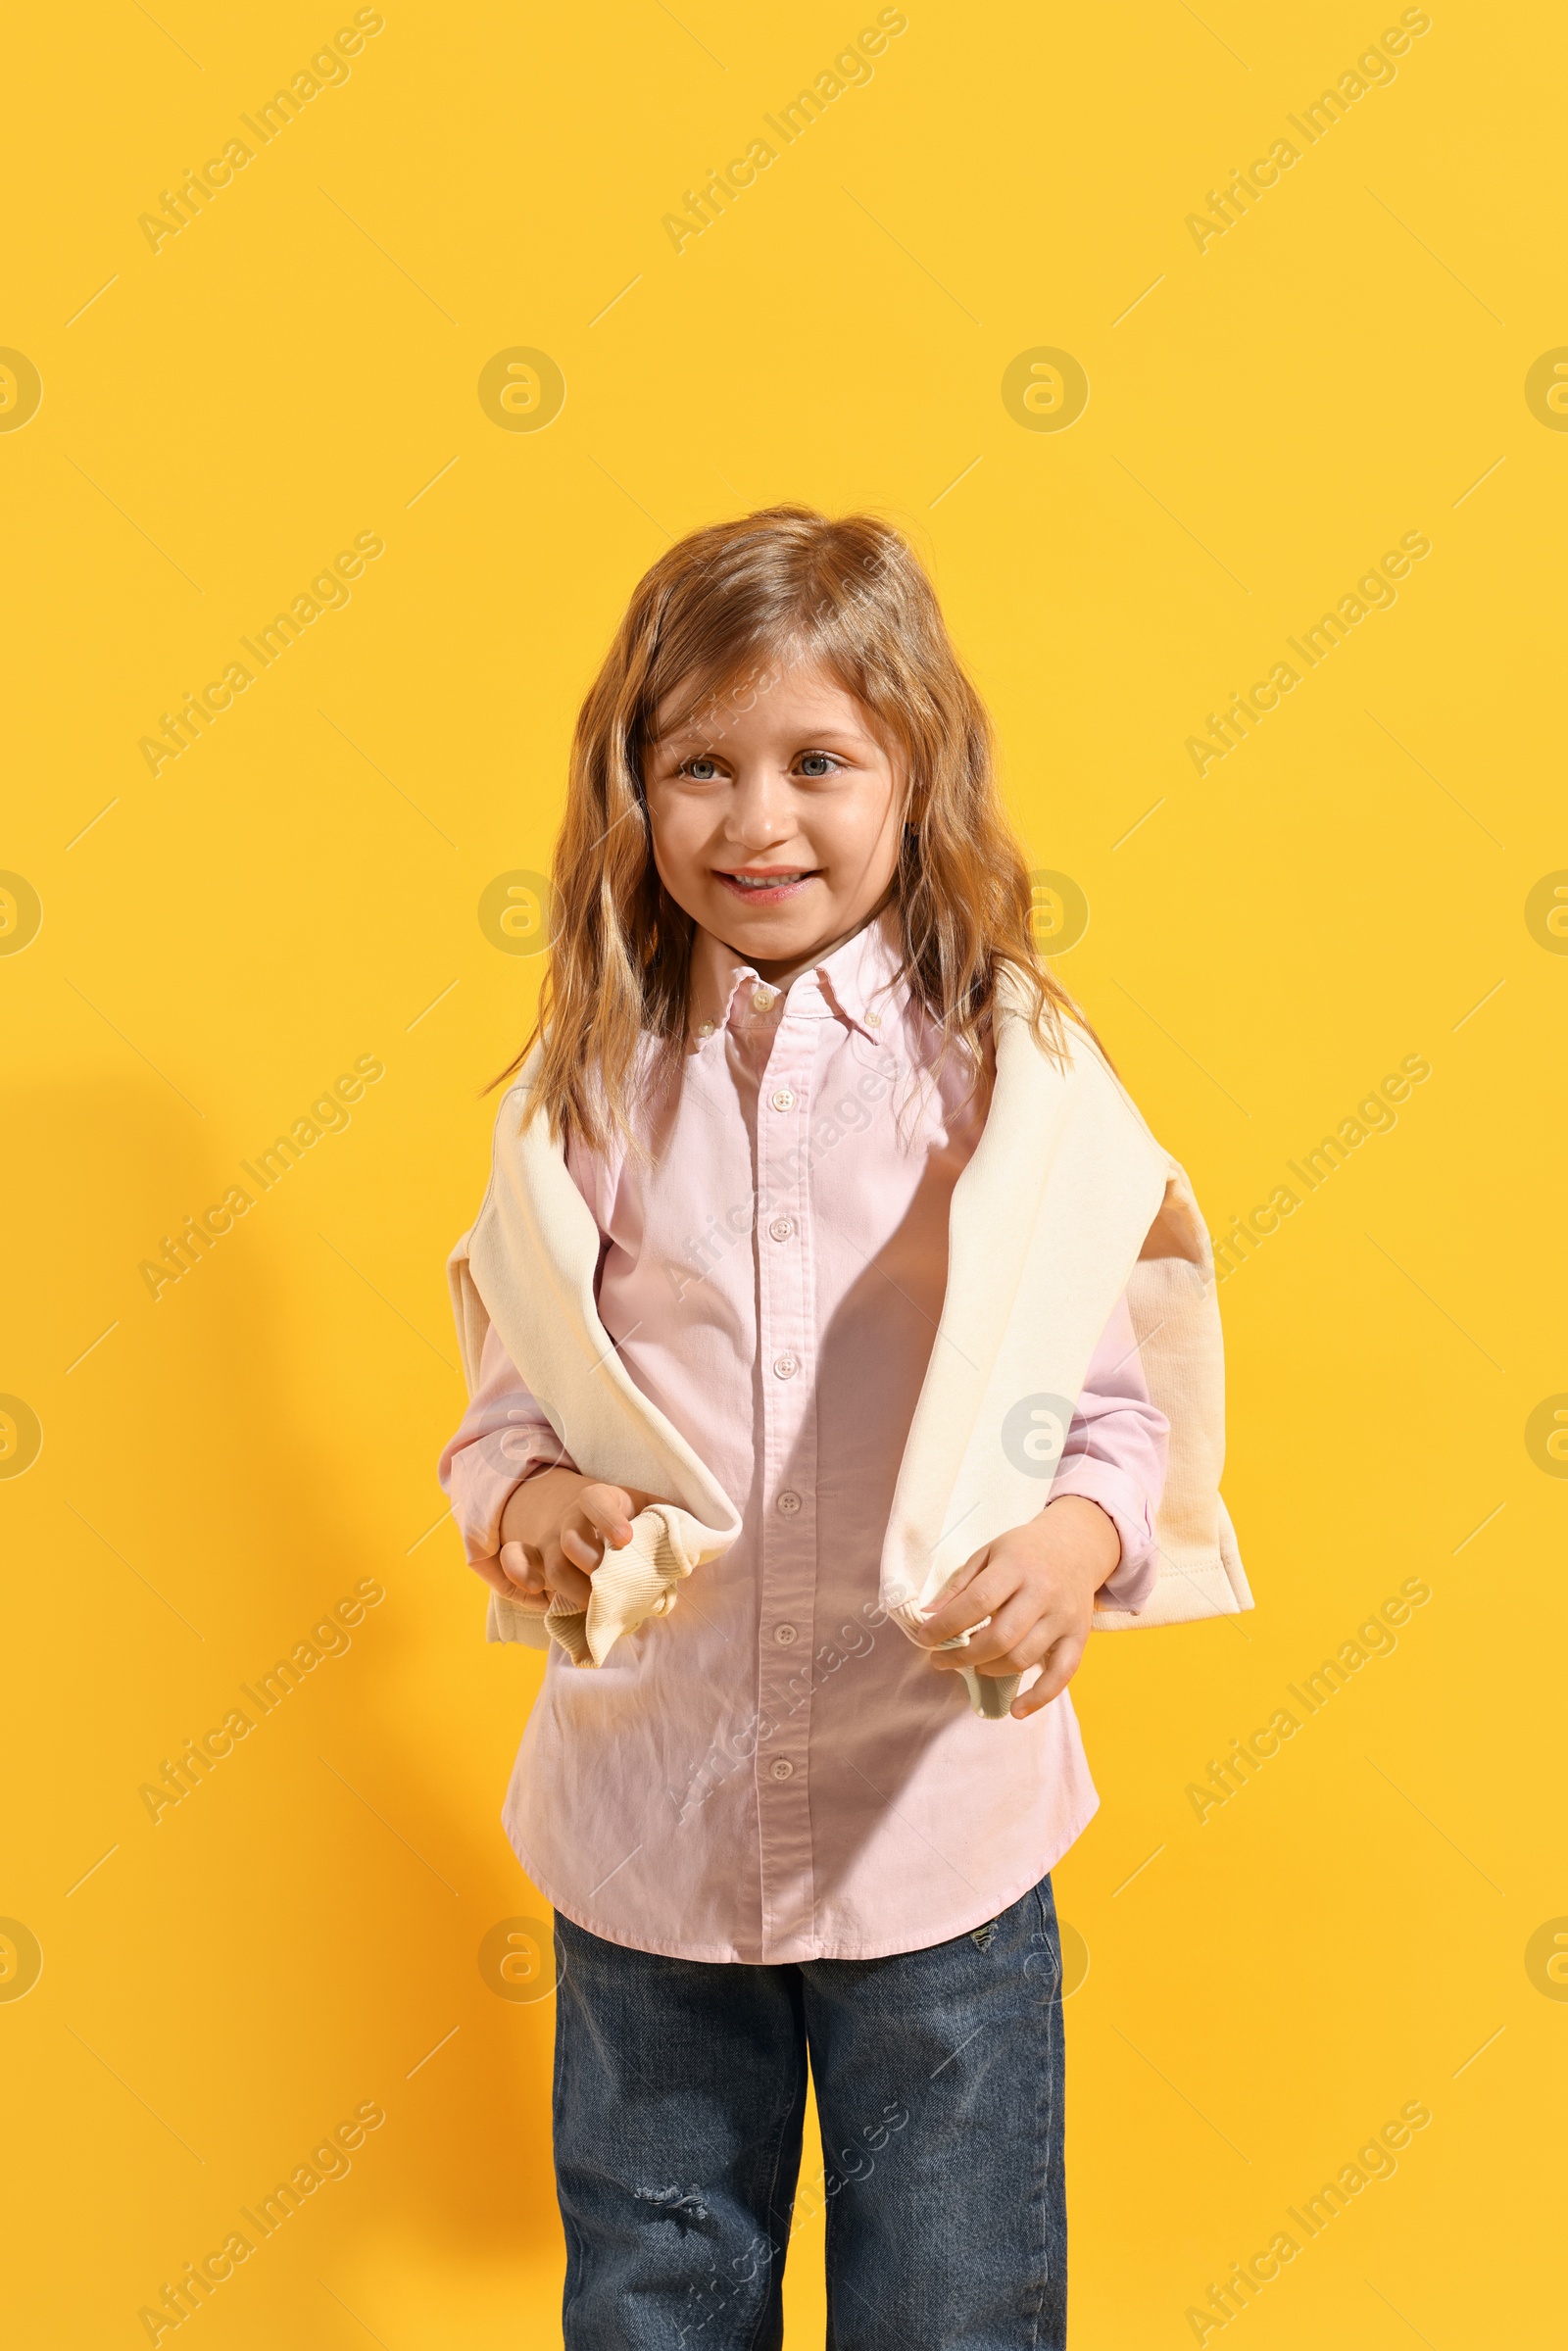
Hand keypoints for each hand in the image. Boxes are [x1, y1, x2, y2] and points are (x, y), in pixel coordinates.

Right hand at [470, 1470, 671, 1614]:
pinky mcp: (531, 1560)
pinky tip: (538, 1597)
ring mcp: (548, 1543)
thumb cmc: (622, 1516)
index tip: (626, 1539)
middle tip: (607, 1581)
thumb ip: (667, 1522)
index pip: (598, 1501)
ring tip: (593, 1606)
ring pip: (549, 1566)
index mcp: (599, 1501)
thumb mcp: (644, 1507)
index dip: (609, 1519)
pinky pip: (513, 1565)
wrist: (573, 1511)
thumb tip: (696, 1543)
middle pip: (570, 1539)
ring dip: (569, 1588)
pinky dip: (517, 1579)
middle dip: (587, 1560)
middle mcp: (570, 1521)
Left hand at [915, 1497, 1120, 1719]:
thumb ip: (960, 1585)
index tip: (925, 1638)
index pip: (978, 1601)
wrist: (1077, 1545)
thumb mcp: (989, 1553)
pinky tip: (1016, 1710)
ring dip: (990, 1670)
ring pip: (1024, 1658)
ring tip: (972, 1665)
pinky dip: (1039, 1697)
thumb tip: (929, 1616)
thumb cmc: (1024, 1551)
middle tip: (941, 1660)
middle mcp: (1043, 1592)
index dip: (947, 1625)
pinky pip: (1062, 1675)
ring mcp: (1063, 1617)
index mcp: (1016, 1566)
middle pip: (1001, 1637)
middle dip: (963, 1655)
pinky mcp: (1080, 1637)